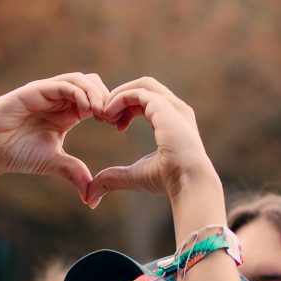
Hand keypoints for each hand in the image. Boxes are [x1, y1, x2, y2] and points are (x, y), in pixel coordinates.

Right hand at [0, 72, 108, 196]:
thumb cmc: (17, 154)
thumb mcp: (53, 163)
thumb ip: (74, 172)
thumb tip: (92, 198)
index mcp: (67, 113)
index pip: (96, 100)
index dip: (111, 109)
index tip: (118, 126)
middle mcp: (59, 99)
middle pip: (93, 84)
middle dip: (107, 97)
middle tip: (112, 118)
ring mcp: (47, 92)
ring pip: (81, 80)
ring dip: (96, 93)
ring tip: (102, 113)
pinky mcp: (35, 90)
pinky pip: (63, 85)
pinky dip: (79, 93)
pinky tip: (86, 110)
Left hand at [85, 78, 217, 207]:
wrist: (188, 182)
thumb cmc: (168, 181)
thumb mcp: (134, 176)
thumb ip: (113, 178)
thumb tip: (91, 195)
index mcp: (174, 122)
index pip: (148, 102)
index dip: (127, 109)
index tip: (112, 125)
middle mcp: (176, 109)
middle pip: (146, 87)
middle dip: (122, 97)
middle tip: (103, 115)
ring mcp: (172, 105)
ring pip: (141, 85)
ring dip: (119, 95)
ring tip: (103, 113)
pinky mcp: (164, 106)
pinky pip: (136, 93)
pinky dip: (119, 99)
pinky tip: (107, 115)